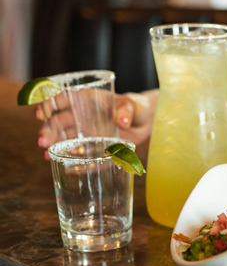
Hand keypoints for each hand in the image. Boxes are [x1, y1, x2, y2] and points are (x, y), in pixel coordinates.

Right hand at [37, 90, 155, 155]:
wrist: (147, 121)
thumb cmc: (138, 107)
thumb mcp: (133, 105)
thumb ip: (126, 111)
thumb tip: (122, 121)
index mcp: (86, 100)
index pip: (62, 100)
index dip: (48, 105)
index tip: (39, 114)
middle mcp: (82, 116)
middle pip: (59, 122)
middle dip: (48, 131)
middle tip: (42, 141)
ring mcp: (87, 131)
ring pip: (65, 138)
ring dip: (55, 145)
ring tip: (46, 155)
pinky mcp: (95, 145)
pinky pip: (81, 153)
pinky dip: (73, 158)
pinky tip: (65, 165)